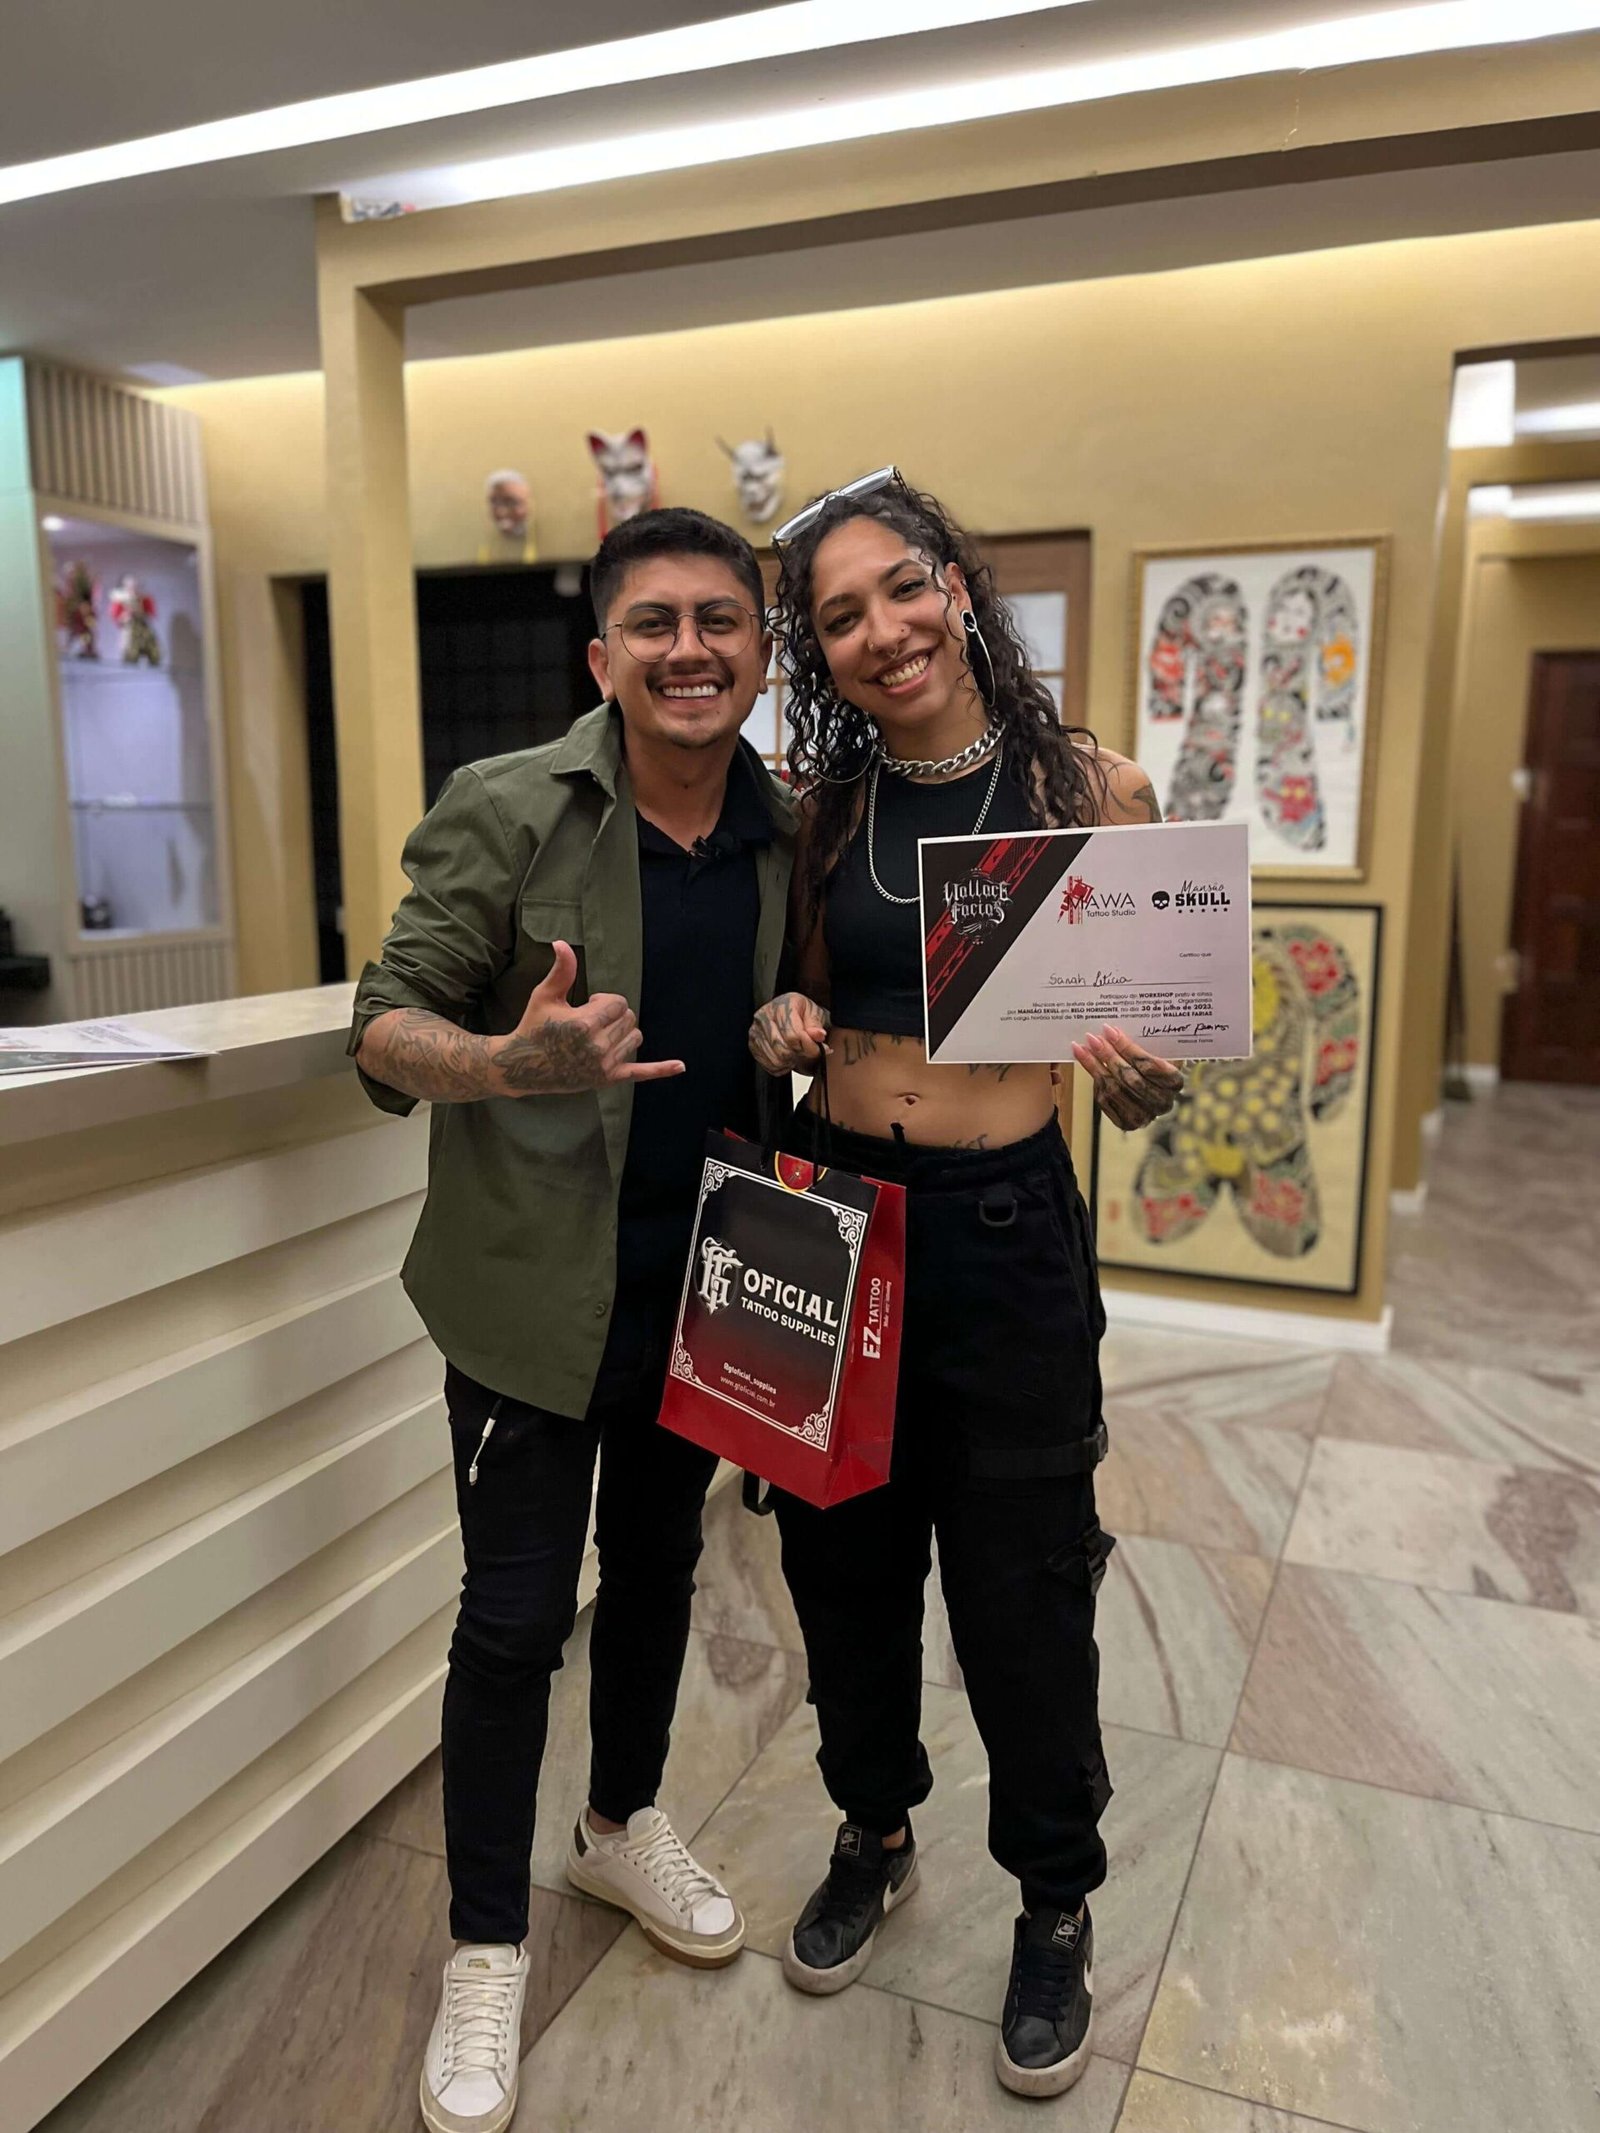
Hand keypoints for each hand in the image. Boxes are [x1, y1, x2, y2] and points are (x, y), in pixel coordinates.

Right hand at [490, 943, 684, 1094]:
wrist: (523, 1066)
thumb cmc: (533, 1027)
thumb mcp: (545, 996)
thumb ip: (561, 970)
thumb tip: (561, 943)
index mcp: (585, 1024)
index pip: (619, 1003)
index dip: (604, 1001)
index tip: (586, 1006)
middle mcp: (598, 1046)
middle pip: (629, 1018)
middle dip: (613, 1014)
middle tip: (588, 1021)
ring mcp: (604, 1065)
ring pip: (634, 1037)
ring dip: (623, 1032)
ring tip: (598, 1035)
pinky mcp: (607, 1079)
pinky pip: (640, 1073)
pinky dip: (661, 1069)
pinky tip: (680, 1066)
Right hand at [749, 992, 830, 1074]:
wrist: (792, 1013)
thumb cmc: (802, 1013)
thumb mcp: (815, 1013)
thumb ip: (816, 1025)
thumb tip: (818, 1035)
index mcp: (782, 1005)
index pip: (793, 1035)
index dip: (807, 1046)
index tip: (817, 1049)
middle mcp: (765, 1015)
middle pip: (782, 1048)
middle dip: (798, 1054)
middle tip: (806, 1052)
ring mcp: (756, 1030)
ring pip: (775, 1058)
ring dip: (790, 1062)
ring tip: (797, 1055)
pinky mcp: (753, 1043)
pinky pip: (767, 1063)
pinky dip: (780, 1066)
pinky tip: (787, 1059)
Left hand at [1071, 1024, 1183, 1130]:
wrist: (1154, 1090)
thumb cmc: (1156, 1064)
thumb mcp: (1159, 1051)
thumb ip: (1147, 1042)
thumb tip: (1117, 1029)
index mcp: (1174, 1082)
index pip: (1148, 1065)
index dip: (1127, 1048)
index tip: (1110, 1031)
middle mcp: (1162, 1102)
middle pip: (1130, 1078)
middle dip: (1109, 1056)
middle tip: (1093, 1039)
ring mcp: (1144, 1115)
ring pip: (1114, 1089)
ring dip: (1096, 1066)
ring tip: (1084, 1048)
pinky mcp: (1126, 1122)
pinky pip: (1105, 1099)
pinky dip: (1094, 1078)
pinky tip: (1086, 1062)